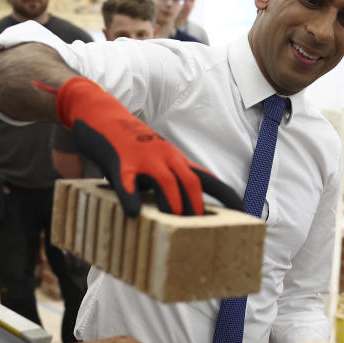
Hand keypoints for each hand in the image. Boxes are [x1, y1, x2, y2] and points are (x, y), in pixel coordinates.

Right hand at [49, 77, 242, 216]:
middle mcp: (164, 156)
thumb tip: (171, 211)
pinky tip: (134, 214)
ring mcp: (143, 157)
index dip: (226, 195)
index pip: (207, 178)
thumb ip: (164, 181)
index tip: (244, 212)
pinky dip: (132, 198)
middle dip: (197, 206)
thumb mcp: (153, 158)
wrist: (99, 111)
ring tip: (174, 225)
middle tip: (199, 231)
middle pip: (191, 182)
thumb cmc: (127, 140)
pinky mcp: (120, 160)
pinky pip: (127, 182)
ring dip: (173, 205)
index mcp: (174, 158)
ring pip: (166, 183)